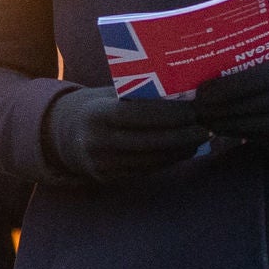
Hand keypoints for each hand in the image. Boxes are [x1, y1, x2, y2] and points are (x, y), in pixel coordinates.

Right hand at [43, 86, 208, 182]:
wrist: (61, 136)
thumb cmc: (95, 107)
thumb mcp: (107, 95)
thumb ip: (136, 95)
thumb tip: (179, 89)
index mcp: (97, 115)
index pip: (138, 115)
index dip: (169, 114)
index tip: (195, 110)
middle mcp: (98, 142)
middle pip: (149, 141)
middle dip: (183, 135)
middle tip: (208, 127)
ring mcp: (103, 164)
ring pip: (150, 160)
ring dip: (180, 150)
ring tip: (201, 138)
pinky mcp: (108, 178)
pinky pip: (145, 171)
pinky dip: (168, 161)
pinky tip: (184, 151)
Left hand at [192, 43, 268, 149]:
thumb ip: (251, 55)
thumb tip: (207, 62)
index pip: (245, 82)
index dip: (218, 90)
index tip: (198, 92)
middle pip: (243, 108)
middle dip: (214, 111)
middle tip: (195, 109)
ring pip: (248, 128)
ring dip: (221, 126)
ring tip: (204, 119)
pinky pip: (259, 139)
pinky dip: (238, 134)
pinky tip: (224, 127)